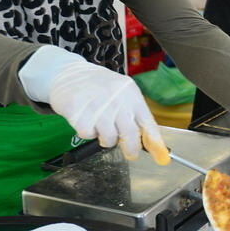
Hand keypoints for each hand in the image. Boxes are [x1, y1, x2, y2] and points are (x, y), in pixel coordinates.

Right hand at [48, 61, 166, 161]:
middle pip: (130, 134)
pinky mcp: (78, 111)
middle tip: (130, 153)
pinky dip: (87, 132)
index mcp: (131, 94)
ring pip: (109, 138)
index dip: (155, 142)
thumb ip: (133, 114)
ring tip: (101, 126)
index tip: (161, 157)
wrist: (68, 73)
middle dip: (131, 148)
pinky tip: (86, 120)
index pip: (147, 122)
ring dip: (106, 139)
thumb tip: (146, 140)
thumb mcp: (122, 93)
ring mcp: (97, 105)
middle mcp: (116, 99)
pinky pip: (88, 134)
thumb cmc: (99, 86)